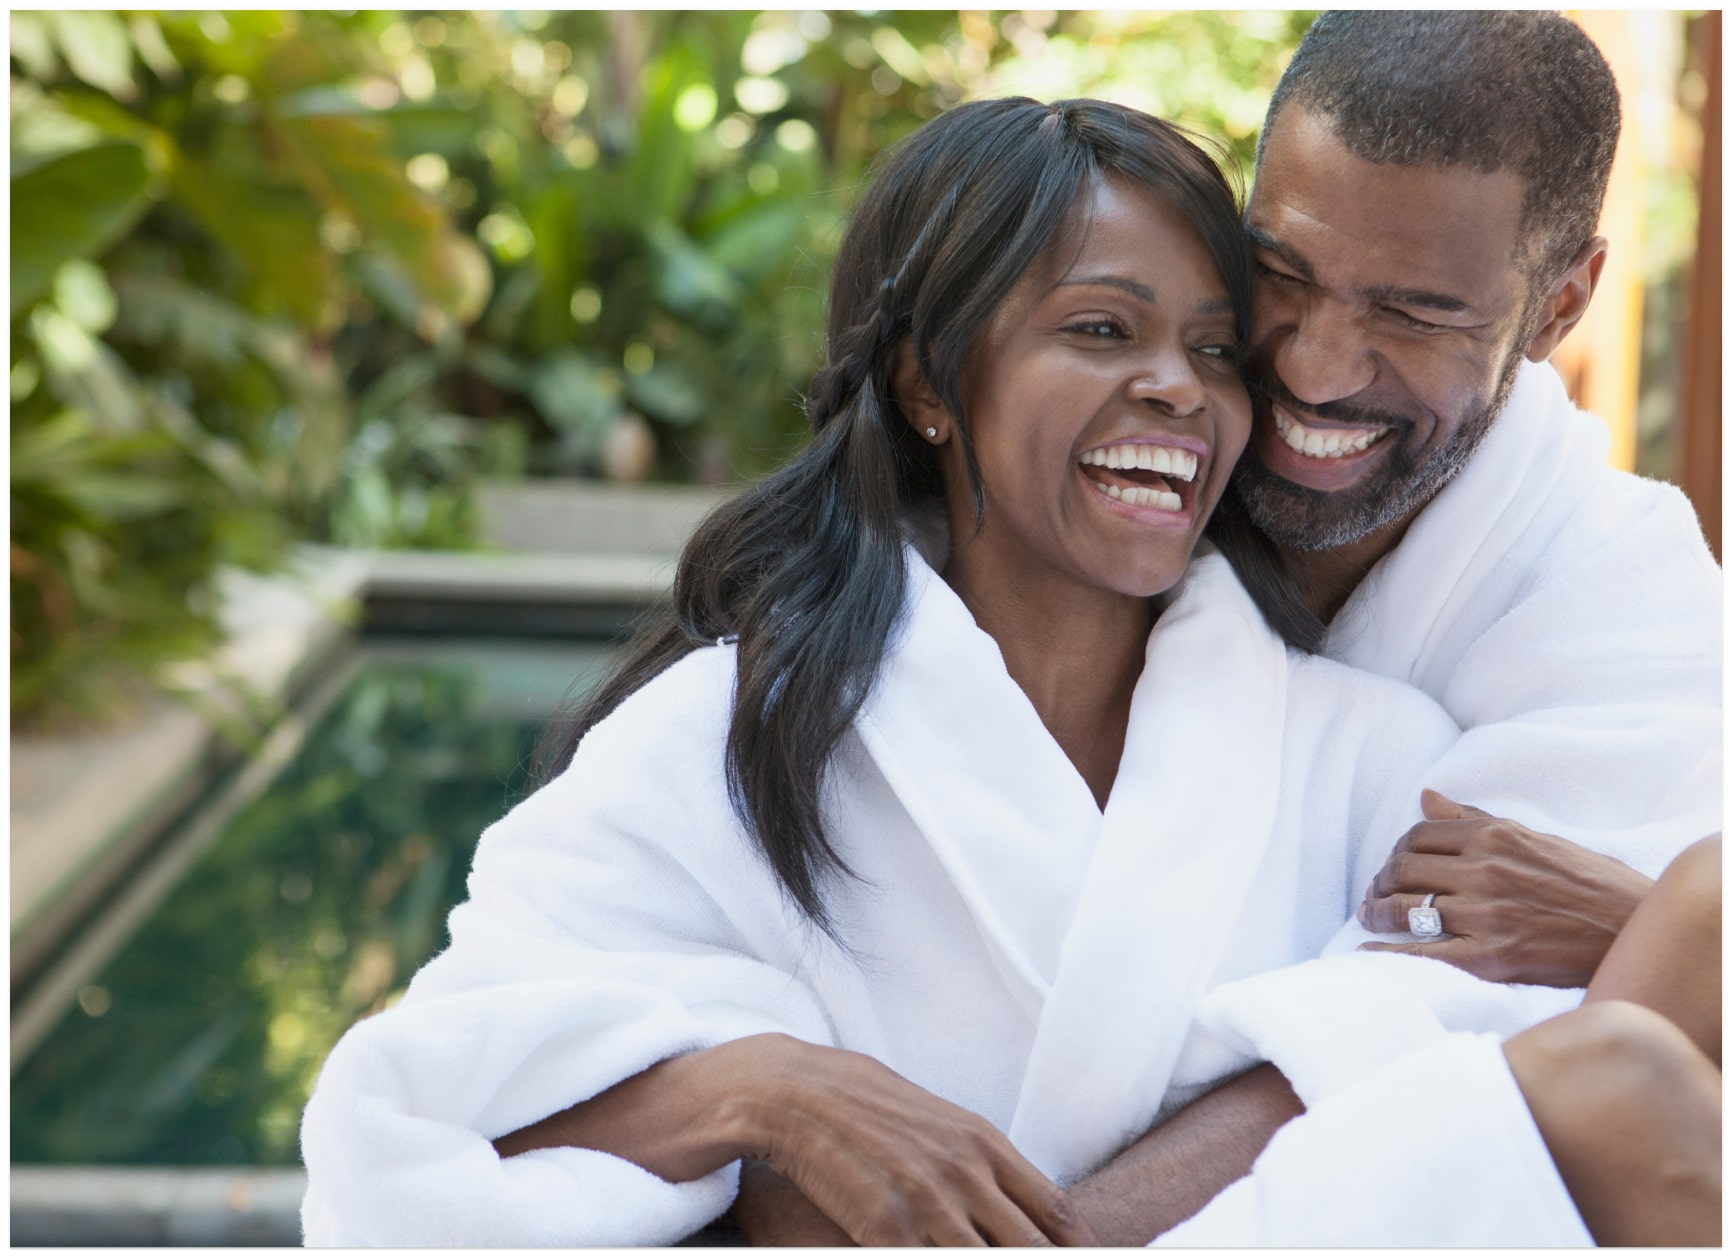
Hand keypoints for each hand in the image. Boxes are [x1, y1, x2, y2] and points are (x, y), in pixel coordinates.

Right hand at [737, 1036, 1096, 1246]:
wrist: (791, 1089)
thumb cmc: (861, 1102)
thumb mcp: (934, 1119)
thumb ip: (976, 1158)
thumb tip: (1015, 1196)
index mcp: (983, 1143)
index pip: (1056, 1211)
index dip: (1078, 1251)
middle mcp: (965, 1174)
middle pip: (1032, 1249)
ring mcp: (928, 1203)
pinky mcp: (885, 1228)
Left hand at [1356, 789, 1652, 986]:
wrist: (1635, 928)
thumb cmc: (1589, 882)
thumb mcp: (1533, 838)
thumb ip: (1474, 820)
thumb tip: (1426, 797)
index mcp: (1494, 837)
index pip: (1418, 836)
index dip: (1397, 851)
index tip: (1393, 864)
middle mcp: (1484, 871)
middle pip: (1405, 870)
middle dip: (1382, 881)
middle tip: (1375, 892)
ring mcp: (1486, 914)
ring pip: (1407, 908)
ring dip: (1377, 912)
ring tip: (1371, 916)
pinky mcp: (1491, 957)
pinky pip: (1423, 954)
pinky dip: (1388, 953)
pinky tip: (1368, 952)